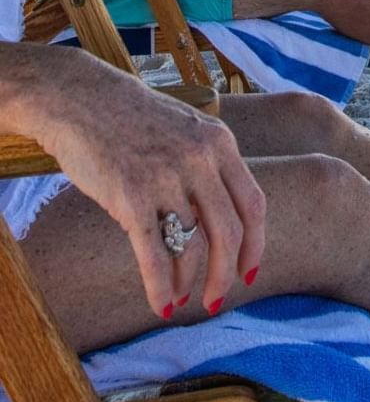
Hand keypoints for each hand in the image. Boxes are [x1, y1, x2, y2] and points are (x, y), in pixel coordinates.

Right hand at [32, 58, 265, 318]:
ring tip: (181, 301)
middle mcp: (200, 159)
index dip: (255, 245)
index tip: (250, 273)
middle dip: (227, 273)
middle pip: (230, 231)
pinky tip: (161, 302)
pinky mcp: (130, 195)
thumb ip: (210, 167)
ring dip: (190, 282)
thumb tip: (224, 221)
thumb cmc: (134, 121)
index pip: (253, 204)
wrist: (81, 99)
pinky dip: (161, 286)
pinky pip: (155, 253)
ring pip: (193, 245)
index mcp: (220, 144)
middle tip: (217, 299)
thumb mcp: (188, 132)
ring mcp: (167, 177)